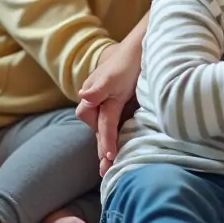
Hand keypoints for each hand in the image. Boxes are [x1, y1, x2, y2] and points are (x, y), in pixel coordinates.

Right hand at [77, 41, 141, 175]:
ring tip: (110, 170)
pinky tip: (118, 153)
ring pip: (106, 132)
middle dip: (102, 152)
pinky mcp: (119, 109)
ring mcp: (108, 108)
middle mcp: (98, 105)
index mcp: (94, 99)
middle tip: (106, 173)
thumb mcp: (113, 75)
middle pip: (99, 132)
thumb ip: (98, 88)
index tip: (108, 156)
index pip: (101, 124)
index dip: (105, 140)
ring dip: (107, 149)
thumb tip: (83, 96)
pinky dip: (115, 141)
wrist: (139, 50)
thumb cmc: (125, 62)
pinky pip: (115, 128)